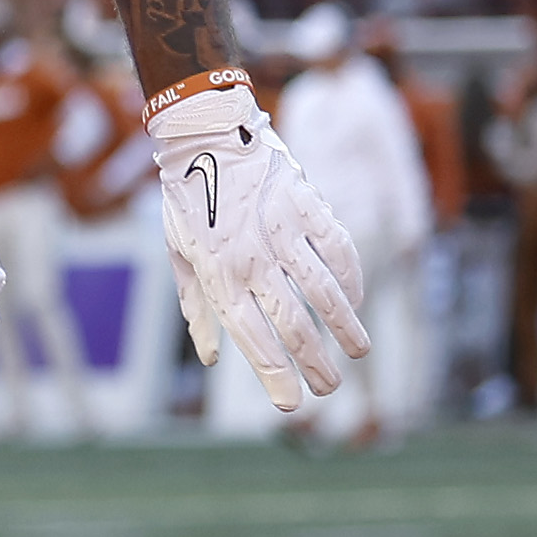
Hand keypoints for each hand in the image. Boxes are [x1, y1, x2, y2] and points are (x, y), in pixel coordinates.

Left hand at [147, 77, 372, 411]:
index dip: (272, 373)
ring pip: (323, 290)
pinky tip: (356, 299)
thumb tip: (211, 357)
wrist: (205, 132)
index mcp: (217, 273)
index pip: (250, 336)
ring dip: (344, 326)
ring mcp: (283, 230)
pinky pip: (338, 248)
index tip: (290, 404)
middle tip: (330, 389)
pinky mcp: (308, 204)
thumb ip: (195, 306)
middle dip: (314, 362)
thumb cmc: (187, 197)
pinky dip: (351, 276)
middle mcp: (252, 257)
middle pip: (291, 323)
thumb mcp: (179, 252)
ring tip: (357, 351)